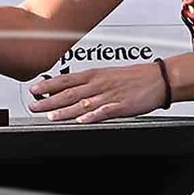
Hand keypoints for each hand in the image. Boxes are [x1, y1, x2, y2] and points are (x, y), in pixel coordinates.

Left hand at [27, 62, 167, 123]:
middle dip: (50, 100)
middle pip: (70, 93)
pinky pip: (105, 111)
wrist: (159, 78)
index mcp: (96, 75)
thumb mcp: (108, 74)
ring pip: (84, 103)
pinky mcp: (123, 106)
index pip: (67, 79)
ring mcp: (110, 95)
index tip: (34, 89)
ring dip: (65, 110)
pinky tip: (82, 120)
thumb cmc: (135, 77)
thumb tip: (68, 89)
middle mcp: (100, 84)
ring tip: (50, 116)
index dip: (49, 85)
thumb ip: (88, 83)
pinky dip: (93, 116)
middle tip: (34, 105)